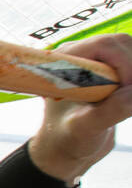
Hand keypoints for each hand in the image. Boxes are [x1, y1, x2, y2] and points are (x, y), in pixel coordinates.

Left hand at [27, 33, 131, 185]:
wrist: (66, 144)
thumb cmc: (66, 138)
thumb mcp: (85, 130)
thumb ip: (110, 112)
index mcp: (63, 63)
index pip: (103, 45)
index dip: (124, 63)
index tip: (127, 89)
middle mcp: (77, 54)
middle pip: (122, 43)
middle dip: (131, 69)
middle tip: (128, 97)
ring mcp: (94, 57)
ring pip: (130, 48)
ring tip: (123, 99)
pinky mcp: (108, 64)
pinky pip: (131, 59)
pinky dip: (131, 78)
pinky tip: (125, 95)